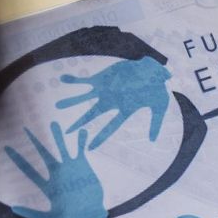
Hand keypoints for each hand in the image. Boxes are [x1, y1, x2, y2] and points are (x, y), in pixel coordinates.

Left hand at [5, 121, 107, 217]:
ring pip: (62, 148)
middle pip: (44, 155)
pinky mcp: (83, 167)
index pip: (29, 170)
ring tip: (53, 124)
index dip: (18, 159)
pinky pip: (80, 150)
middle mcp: (57, 174)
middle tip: (25, 128)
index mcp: (48, 186)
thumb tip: (13, 208)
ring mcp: (70, 169)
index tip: (6, 148)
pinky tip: (80, 131)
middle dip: (35, 142)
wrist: (91, 217)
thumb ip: (33, 214)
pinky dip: (80, 141)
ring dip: (58, 137)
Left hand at [55, 57, 171, 149]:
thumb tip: (152, 140)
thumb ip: (156, 122)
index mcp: (124, 110)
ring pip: (84, 98)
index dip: (100, 137)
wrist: (151, 69)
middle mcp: (111, 102)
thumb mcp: (160, 106)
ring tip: (57, 105)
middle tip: (67, 133)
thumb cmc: (157, 88)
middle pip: (92, 115)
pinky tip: (63, 78)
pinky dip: (75, 80)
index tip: (90, 148)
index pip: (110, 127)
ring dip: (72, 101)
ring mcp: (105, 90)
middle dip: (80, 123)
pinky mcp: (102, 79)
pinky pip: (85, 81)